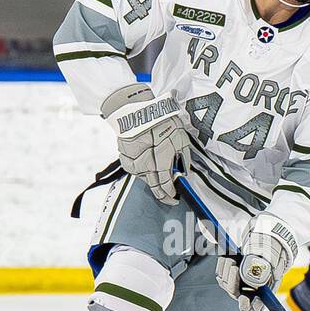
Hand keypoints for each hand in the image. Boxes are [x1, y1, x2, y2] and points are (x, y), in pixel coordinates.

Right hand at [102, 84, 191, 203]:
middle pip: (154, 188)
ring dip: (152, 178)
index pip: (166, 188)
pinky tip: (147, 160)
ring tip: (158, 171)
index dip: (171, 196)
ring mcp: (133, 165)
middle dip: (163, 194)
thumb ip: (183, 159)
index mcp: (160, 166)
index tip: (174, 198)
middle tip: (168, 195)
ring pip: (145, 178)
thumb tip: (184, 172)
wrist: (138, 112)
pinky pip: (136, 169)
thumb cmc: (162, 123)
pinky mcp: (125, 159)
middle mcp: (146, 169)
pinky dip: (143, 168)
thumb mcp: (181, 140)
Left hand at [215, 213, 296, 310]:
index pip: (251, 307)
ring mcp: (235, 284)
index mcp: (259, 294)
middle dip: (233, 280)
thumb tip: (266, 277)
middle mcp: (245, 292)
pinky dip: (222, 264)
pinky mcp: (227, 275)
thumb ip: (271, 271)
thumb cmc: (271, 258)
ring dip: (227, 269)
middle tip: (235, 267)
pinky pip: (220, 273)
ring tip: (233, 258)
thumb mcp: (275, 263)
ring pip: (225, 282)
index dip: (249, 306)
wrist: (263, 247)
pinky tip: (228, 257)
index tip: (246, 299)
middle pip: (234, 293)